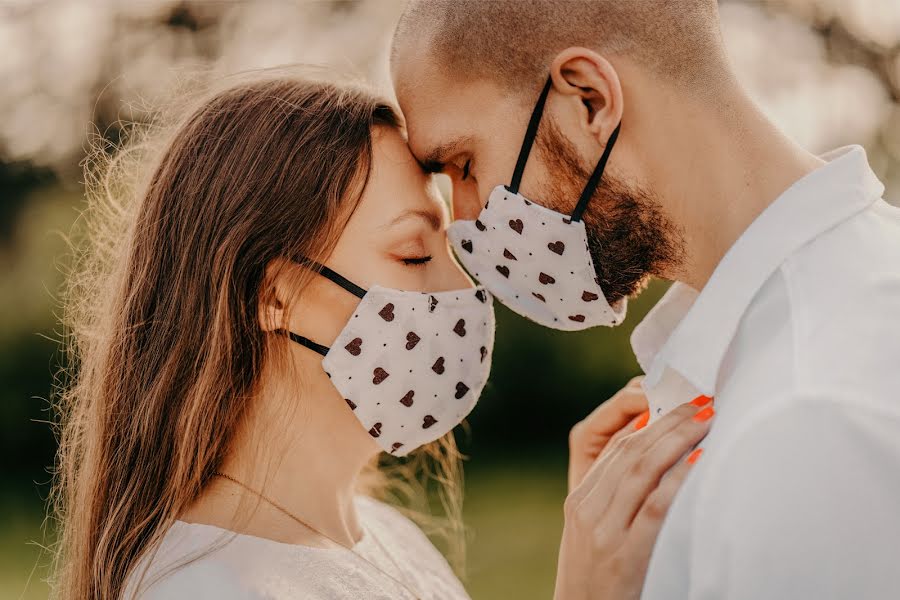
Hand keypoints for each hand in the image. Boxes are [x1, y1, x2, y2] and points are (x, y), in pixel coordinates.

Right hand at [554, 398, 714, 599]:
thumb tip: (656, 459)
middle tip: (700, 401)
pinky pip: (654, 506)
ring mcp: (604, 532)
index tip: (678, 402)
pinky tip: (698, 461)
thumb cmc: (599, 581)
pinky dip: (677, 479)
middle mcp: (587, 510)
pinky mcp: (626, 555)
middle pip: (629, 451)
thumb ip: (616, 499)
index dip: (648, 419)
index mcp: (579, 501)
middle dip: (667, 421)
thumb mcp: (596, 536)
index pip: (613, 448)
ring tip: (706, 420)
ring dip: (676, 439)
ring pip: (640, 470)